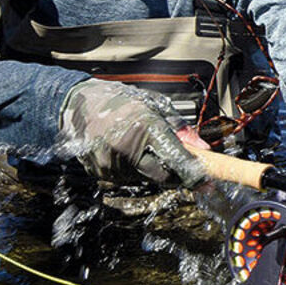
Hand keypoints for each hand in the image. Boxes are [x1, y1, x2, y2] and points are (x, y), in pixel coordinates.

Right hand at [59, 79, 210, 187]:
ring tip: (141, 145)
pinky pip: (128, 178)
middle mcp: (127, 148)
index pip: (176, 158)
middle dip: (175, 172)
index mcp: (145, 127)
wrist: (78, 104)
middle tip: (179, 163)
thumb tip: (203, 149)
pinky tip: (126, 151)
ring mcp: (111, 163)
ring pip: (145, 178)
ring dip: (152, 168)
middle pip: (163, 176)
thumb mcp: (156, 106)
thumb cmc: (120, 101)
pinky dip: (134, 169)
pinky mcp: (100, 173)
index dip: (194, 173)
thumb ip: (180, 129)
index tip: (207, 182)